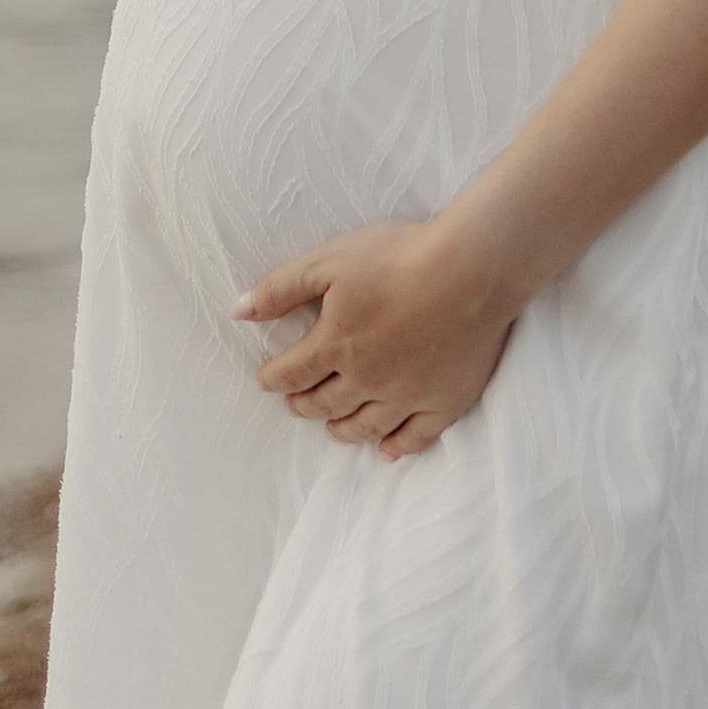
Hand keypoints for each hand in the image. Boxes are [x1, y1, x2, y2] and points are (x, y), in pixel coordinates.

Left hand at [233, 219, 514, 458]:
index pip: (292, 372)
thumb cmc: (398, 256)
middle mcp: (366, 379)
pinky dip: (397, 448)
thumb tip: (237, 312)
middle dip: (303, 404)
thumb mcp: (329, 260)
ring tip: (331, 428)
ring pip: (364, 426)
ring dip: (342, 429)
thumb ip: (281, 288)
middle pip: (325, 403)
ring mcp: (406, 396)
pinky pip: (415, 437)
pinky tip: (386, 452)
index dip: (274, 377)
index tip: (266, 379)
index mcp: (335, 344)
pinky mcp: (444, 401)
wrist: (471, 270)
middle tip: (294, 404)